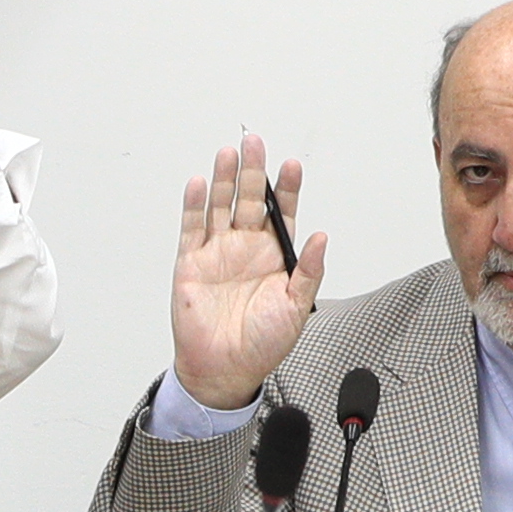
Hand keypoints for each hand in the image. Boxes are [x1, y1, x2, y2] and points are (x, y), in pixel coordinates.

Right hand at [164, 134, 323, 409]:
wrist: (224, 369)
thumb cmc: (262, 343)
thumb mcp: (296, 307)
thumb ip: (308, 271)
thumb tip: (321, 237)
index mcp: (274, 255)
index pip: (280, 212)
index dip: (286, 189)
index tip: (292, 166)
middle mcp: (245, 248)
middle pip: (249, 200)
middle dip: (253, 172)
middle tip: (256, 143)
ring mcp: (217, 253)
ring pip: (220, 207)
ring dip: (224, 180)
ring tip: (230, 153)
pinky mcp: (191, 263)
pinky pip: (192, 229)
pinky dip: (195, 205)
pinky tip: (201, 184)